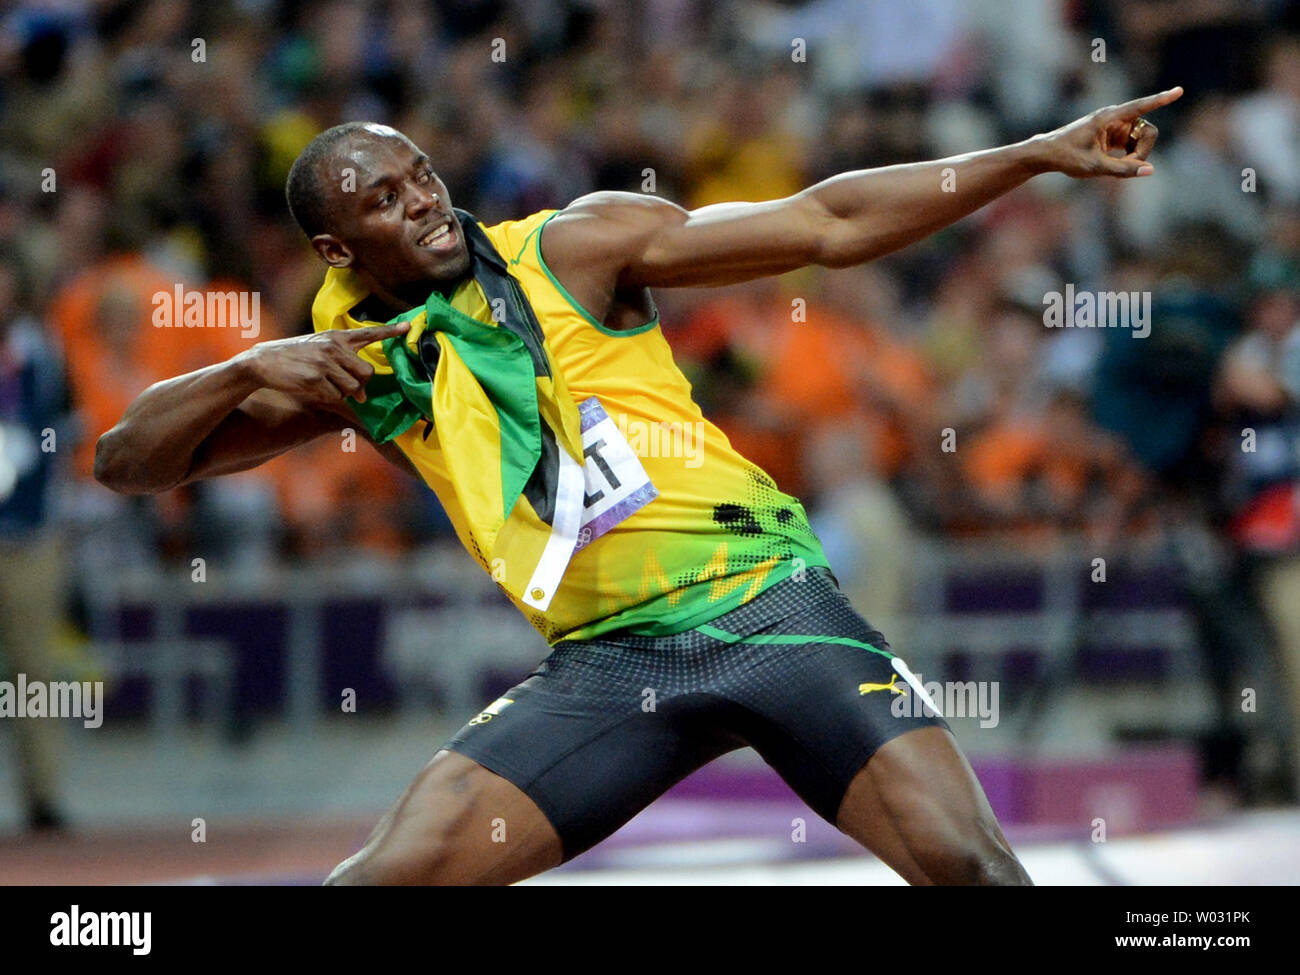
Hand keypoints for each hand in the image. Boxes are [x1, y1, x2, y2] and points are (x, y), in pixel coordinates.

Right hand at [236, 321, 409, 405]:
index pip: (369, 333)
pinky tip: (313, 388)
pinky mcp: (316, 378)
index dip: (390, 331)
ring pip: (354, 388)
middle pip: (367, 373)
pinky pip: (336, 396)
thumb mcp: (319, 349)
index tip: (408, 327)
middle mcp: (334, 347)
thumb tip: (362, 395)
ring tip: (324, 384)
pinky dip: (328, 397)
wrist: (263, 362)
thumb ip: (344, 364)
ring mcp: (325, 362)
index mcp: (337, 336)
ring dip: (343, 392)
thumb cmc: (295, 357)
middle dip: (360, 384)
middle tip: (344, 383)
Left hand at [1039, 87, 1183, 178]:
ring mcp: (1115, 127)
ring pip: (1141, 140)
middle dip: (1143, 151)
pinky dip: (1129, 157)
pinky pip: (1132, 145)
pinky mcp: (1113, 136)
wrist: (1047, 154)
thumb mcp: (1095, 166)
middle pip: (1147, 131)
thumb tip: (1150, 170)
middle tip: (1128, 167)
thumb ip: (1123, 169)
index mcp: (1110, 117)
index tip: (1180, 90)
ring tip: (1115, 167)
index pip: (1142, 106)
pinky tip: (1116, 164)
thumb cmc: (1067, 157)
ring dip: (1136, 156)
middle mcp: (1116, 118)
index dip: (1162, 99)